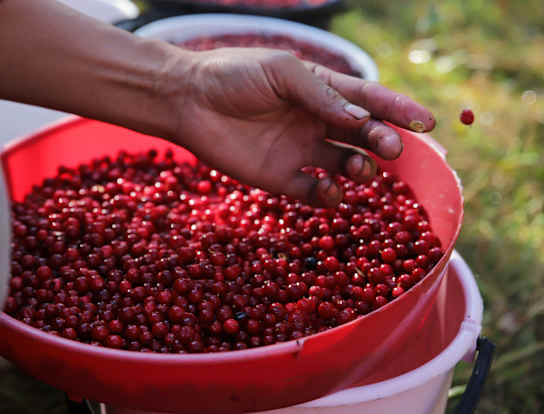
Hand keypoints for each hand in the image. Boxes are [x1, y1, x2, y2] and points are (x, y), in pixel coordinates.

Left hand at [167, 47, 434, 206]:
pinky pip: (314, 192)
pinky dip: (329, 195)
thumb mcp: (281, 72)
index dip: (399, 110)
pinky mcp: (280, 178)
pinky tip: (329, 189)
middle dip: (384, 143)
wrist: (188, 100)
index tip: (427, 123)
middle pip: (365, 138)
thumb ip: (321, 96)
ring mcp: (300, 151)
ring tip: (358, 168)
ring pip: (346, 167)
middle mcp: (317, 123)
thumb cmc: (233, 75)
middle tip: (391, 148)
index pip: (369, 101)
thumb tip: (359, 120)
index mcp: (321, 91)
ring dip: (361, 170)